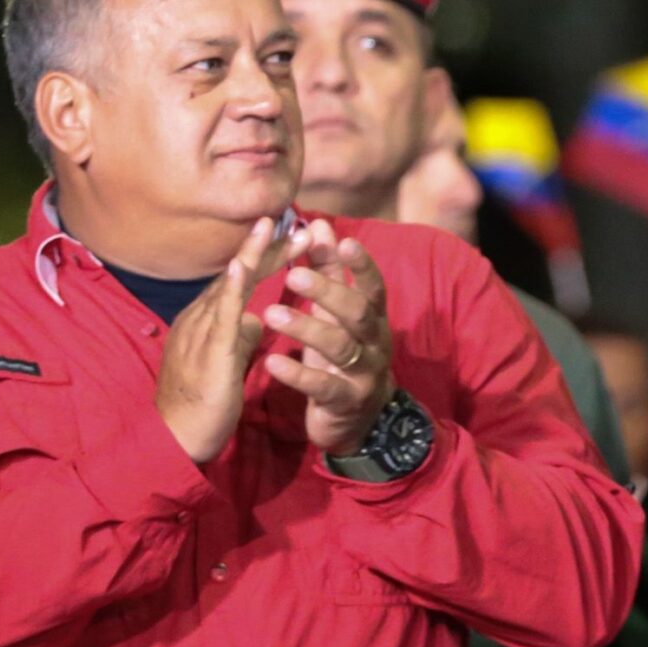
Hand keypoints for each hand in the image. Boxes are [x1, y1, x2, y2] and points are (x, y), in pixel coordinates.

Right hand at [156, 217, 290, 463]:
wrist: (177, 439)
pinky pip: (221, 316)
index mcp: (206, 322)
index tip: (291, 234)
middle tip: (290, 216)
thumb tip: (256, 320)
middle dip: (265, 246)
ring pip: (230, 285)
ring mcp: (200, 332)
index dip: (264, 256)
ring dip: (254, 254)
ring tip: (273, 225)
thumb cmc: (203, 404)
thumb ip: (240, 338)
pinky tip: (242, 265)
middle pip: (237, 274)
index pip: (240, 281)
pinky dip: (232, 288)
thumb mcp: (228, 363)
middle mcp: (199, 319)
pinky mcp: (208, 352)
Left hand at [260, 219, 396, 456]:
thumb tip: (318, 225)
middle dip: (329, 292)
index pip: (373, 287)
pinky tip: (272, 362)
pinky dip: (298, 374)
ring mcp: (364, 374)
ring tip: (272, 313)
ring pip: (340, 347)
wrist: (356, 421)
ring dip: (307, 328)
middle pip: (358, 313)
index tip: (342, 241)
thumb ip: (330, 271)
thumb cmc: (341, 357)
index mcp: (373, 320)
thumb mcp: (336, 315)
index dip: (361, 265)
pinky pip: (323, 386)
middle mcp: (375, 343)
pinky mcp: (346, 402)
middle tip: (294, 274)